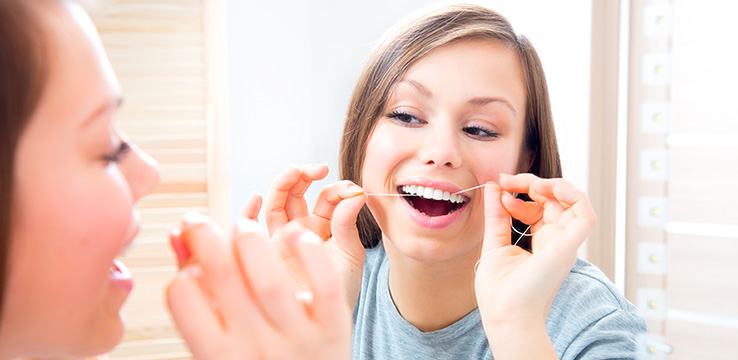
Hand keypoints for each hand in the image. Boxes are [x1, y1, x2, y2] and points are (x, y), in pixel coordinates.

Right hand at [166, 203, 351, 358]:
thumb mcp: (222, 339)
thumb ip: (201, 294)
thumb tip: (180, 238)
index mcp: (220, 356)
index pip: (185, 302)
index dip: (181, 274)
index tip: (188, 267)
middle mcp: (257, 349)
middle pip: (225, 278)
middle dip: (204, 236)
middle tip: (197, 221)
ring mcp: (298, 339)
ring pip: (270, 280)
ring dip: (250, 240)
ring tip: (244, 228)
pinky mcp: (333, 327)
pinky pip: (325, 284)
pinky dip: (310, 252)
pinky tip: (295, 235)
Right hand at [263, 164, 366, 307]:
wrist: (323, 324)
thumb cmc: (339, 292)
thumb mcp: (351, 256)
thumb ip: (348, 226)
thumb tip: (356, 194)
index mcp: (325, 226)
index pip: (327, 198)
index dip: (337, 188)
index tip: (350, 189)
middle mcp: (300, 228)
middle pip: (297, 193)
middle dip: (304, 175)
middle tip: (317, 168)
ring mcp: (280, 238)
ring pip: (276, 203)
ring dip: (282, 183)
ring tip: (293, 171)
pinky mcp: (263, 251)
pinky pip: (251, 226)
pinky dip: (249, 209)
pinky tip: (255, 197)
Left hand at [474, 174, 595, 330]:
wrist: (504, 315)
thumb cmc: (499, 291)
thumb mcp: (494, 244)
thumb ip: (496, 216)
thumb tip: (493, 187)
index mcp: (542, 244)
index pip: (540, 208)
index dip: (520, 193)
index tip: (499, 189)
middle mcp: (557, 242)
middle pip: (556, 201)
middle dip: (532, 183)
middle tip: (506, 179)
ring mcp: (565, 243)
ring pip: (575, 202)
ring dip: (554, 184)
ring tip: (528, 182)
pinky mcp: (568, 246)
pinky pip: (585, 214)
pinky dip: (572, 195)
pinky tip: (546, 188)